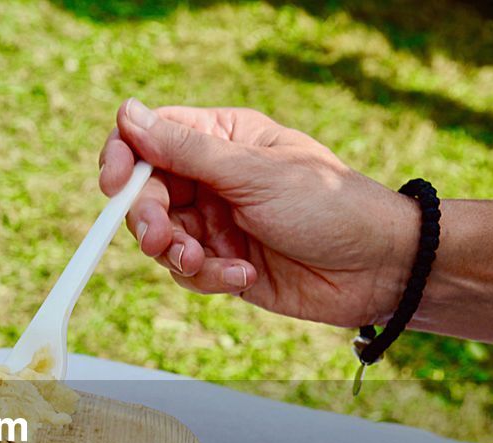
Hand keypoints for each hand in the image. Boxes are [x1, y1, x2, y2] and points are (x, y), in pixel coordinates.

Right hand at [99, 99, 419, 328]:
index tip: (114, 184)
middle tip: (161, 239)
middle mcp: (213, 179)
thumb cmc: (330, 205)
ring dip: (178, 254)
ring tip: (206, 263)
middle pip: (147, 194)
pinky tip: (243, 276)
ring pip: (163, 239)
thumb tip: (128, 114)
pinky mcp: (224, 264)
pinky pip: (189, 273)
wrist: (378, 268)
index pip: (150, 138)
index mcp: (222, 139)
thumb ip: (186, 150)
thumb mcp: (254, 174)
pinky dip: (208, 277)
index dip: (124, 159)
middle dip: (149, 219)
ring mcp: (217, 223)